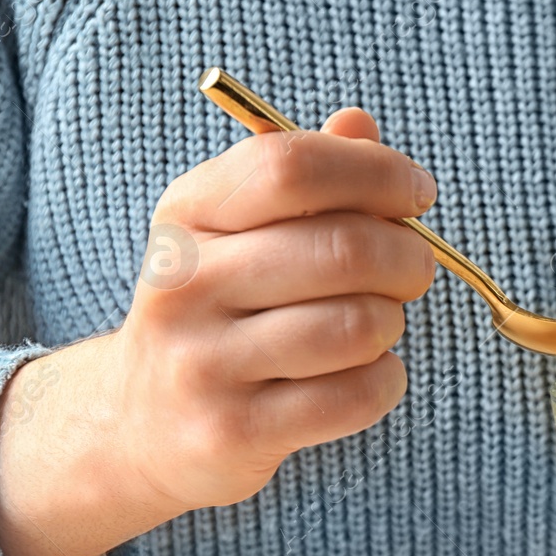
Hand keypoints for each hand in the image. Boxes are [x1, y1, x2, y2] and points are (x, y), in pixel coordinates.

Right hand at [0, 109, 436, 555]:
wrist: (139, 424)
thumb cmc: (220, 310)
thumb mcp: (238, 230)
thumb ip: (303, 176)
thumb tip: (360, 125)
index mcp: (189, 214)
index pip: (292, 167)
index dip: (376, 173)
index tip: (416, 193)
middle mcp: (185, 282)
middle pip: (344, 249)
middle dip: (408, 258)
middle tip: (412, 270)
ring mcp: (204, 361)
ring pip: (359, 326)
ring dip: (392, 323)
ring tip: (375, 325)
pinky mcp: (235, 431)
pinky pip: (358, 395)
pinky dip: (386, 381)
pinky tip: (365, 374)